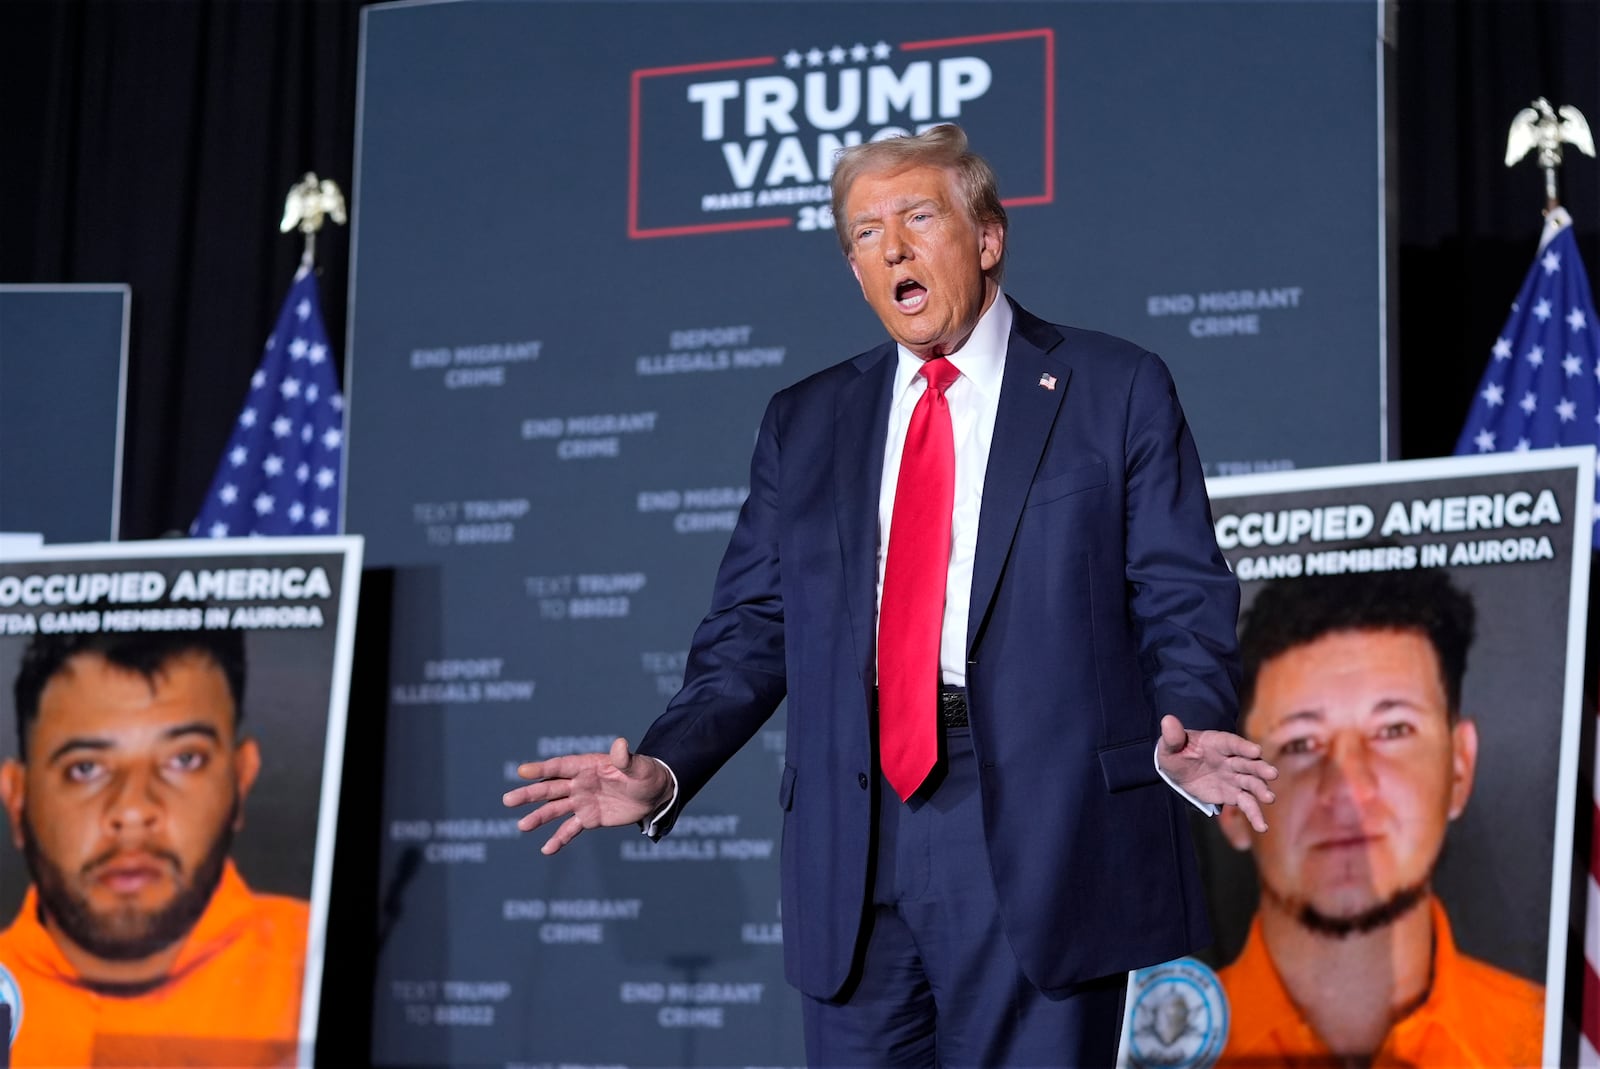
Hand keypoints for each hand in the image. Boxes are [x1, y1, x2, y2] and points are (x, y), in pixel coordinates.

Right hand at [501, 737, 672, 854]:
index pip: (561, 766)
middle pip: (550, 788)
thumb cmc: (647, 774)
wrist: (655, 793)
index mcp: (588, 766)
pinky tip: (546, 850)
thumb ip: (626, 759)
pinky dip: (558, 839)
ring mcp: (582, 801)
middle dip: (529, 794)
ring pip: (555, 810)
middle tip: (508, 800)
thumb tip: (620, 744)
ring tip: (522, 826)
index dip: (542, 769)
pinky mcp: (589, 818)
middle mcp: (580, 783)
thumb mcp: (639, 766)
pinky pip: (570, 829)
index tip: (522, 771)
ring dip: (538, 817)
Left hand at [1157, 714, 1277, 832]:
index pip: (1232, 743)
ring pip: (1251, 783)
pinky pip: (1246, 804)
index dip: (1243, 747)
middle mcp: (1231, 759)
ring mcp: (1234, 777)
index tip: (1256, 751)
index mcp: (1217, 743)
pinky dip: (1254, 815)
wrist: (1179, 770)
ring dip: (1261, 790)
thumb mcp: (1169, 746)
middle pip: (1248, 763)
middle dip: (1259, 768)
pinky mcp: (1233, 794)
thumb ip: (1171, 736)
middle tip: (1271, 774)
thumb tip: (1167, 720)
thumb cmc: (1176, 753)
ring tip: (1269, 798)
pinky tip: (1261, 827)